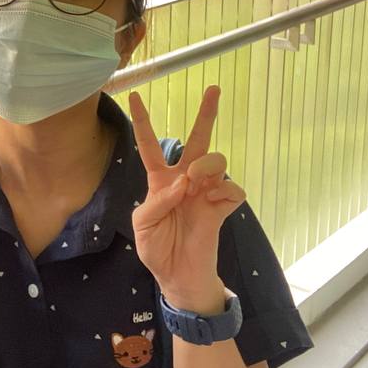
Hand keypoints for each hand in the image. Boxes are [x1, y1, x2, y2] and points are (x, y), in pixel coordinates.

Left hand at [128, 86, 245, 313]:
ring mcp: (205, 192)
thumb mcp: (143, 226)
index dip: (143, 121)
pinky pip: (232, 188)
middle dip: (206, 114)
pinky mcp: (222, 207)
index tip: (135, 95)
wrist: (178, 277)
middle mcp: (184, 180)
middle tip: (214, 89)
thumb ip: (157, 201)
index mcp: (160, 181)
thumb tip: (182, 182)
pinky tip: (214, 202)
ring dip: (205, 165)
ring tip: (196, 183)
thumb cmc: (157, 249)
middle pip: (196, 140)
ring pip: (215, 159)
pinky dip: (224, 191)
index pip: (150, 145)